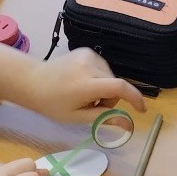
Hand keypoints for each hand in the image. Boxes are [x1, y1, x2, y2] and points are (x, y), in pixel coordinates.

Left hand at [16, 49, 146, 122]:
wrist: (34, 81)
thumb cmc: (53, 104)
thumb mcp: (77, 117)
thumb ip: (104, 118)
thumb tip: (128, 124)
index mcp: (85, 85)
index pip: (119, 87)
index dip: (134, 98)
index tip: (141, 110)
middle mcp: (89, 66)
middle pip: (115, 84)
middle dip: (110, 99)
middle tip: (91, 107)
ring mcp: (88, 55)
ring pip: (111, 77)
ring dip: (104, 88)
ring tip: (85, 94)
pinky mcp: (87, 51)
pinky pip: (103, 68)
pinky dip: (99, 78)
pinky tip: (83, 82)